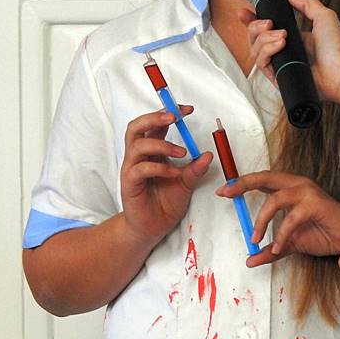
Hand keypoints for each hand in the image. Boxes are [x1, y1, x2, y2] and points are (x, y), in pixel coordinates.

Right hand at [120, 106, 212, 244]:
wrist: (152, 228)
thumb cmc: (165, 203)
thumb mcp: (186, 183)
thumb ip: (195, 169)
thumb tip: (209, 154)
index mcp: (152, 151)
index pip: (155, 123)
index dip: (169, 112)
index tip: (187, 110)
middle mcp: (139, 156)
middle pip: (137, 126)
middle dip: (155, 117)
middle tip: (175, 117)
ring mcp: (132, 169)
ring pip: (137, 145)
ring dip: (161, 144)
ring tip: (181, 153)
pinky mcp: (130, 184)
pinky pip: (140, 169)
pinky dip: (159, 167)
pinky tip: (174, 173)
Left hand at [216, 170, 339, 266]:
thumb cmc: (322, 234)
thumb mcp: (290, 243)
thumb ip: (270, 250)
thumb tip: (250, 259)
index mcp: (289, 188)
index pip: (262, 180)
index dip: (242, 183)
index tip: (224, 191)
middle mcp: (297, 185)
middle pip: (265, 177)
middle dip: (244, 184)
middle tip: (228, 193)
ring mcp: (307, 192)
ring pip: (275, 199)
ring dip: (261, 220)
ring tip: (255, 238)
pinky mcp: (315, 204)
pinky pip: (291, 218)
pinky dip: (282, 234)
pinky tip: (279, 247)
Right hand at [237, 0, 339, 102]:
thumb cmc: (337, 46)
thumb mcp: (323, 15)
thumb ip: (306, 3)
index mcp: (291, 36)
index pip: (264, 28)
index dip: (251, 20)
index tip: (245, 12)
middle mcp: (282, 50)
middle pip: (254, 37)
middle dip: (255, 26)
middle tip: (269, 22)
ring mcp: (279, 64)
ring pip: (255, 49)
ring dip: (264, 38)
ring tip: (283, 36)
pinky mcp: (278, 77)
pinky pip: (261, 63)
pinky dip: (267, 51)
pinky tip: (280, 45)